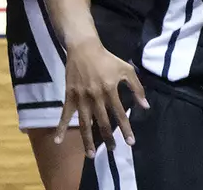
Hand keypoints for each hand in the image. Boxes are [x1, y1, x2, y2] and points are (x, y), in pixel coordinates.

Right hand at [53, 37, 147, 156]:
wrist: (84, 49)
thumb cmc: (108, 59)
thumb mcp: (127, 70)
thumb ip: (137, 88)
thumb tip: (145, 106)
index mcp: (110, 90)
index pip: (120, 114)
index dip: (126, 129)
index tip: (130, 142)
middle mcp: (96, 96)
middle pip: (103, 122)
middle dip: (109, 138)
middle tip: (113, 150)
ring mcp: (81, 98)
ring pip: (85, 123)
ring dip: (88, 140)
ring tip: (91, 154)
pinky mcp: (69, 96)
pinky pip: (65, 115)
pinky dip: (61, 127)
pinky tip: (58, 141)